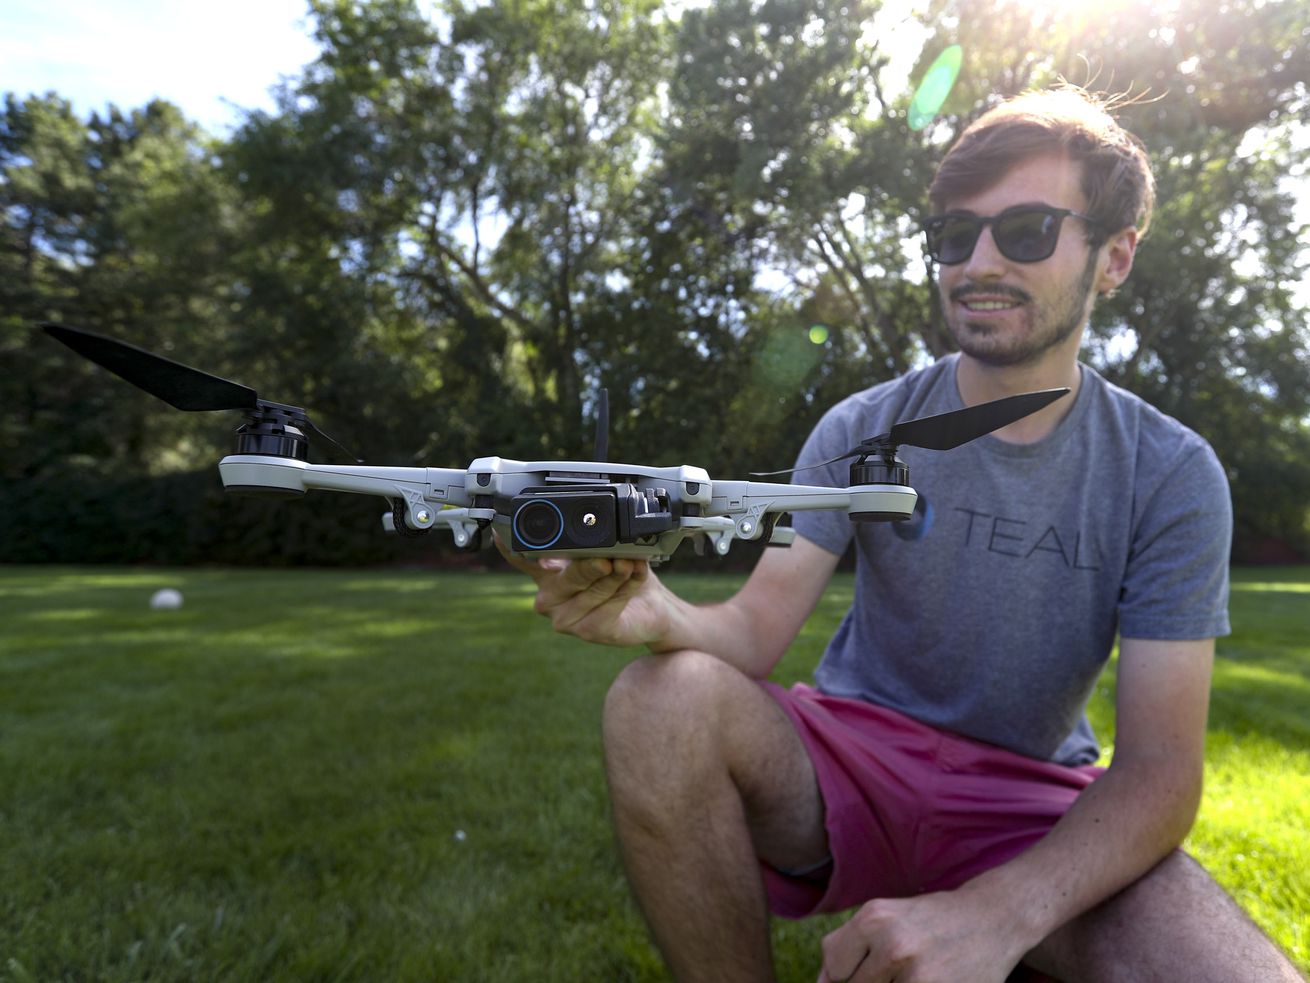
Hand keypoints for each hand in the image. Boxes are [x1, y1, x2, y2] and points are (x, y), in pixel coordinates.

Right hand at [495, 534, 671, 646]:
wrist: (652, 606)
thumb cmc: (623, 575)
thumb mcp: (606, 551)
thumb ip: (590, 544)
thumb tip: (583, 537)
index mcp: (545, 573)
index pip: (520, 558)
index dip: (510, 546)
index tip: (499, 530)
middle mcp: (548, 597)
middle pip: (567, 575)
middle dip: (592, 563)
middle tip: (609, 558)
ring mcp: (565, 618)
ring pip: (593, 589)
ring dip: (618, 574)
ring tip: (631, 564)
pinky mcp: (588, 632)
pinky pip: (608, 606)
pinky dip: (627, 588)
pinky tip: (635, 579)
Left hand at [816, 890, 1027, 982]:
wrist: (993, 919)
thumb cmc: (930, 921)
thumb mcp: (884, 918)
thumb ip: (847, 948)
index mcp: (874, 918)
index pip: (834, 966)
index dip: (849, 970)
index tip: (877, 962)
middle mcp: (893, 945)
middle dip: (873, 980)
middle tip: (905, 963)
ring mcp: (918, 976)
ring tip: (917, 969)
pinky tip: (931, 976)